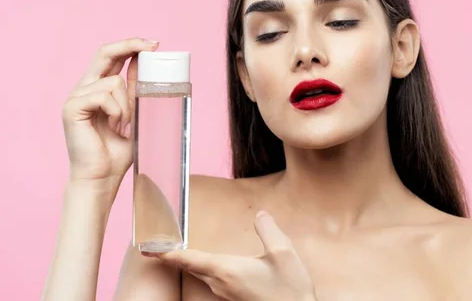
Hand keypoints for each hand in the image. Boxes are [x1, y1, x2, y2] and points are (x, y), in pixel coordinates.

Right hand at [61, 38, 158, 190]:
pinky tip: (114, 127)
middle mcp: (84, 88)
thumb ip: (135, 91)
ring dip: (127, 105)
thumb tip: (144, 63)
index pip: (111, 57)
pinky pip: (104, 95)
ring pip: (114, 82)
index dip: (131, 46)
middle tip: (154, 45)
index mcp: (97, 89)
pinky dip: (116, 111)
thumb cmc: (117, 152)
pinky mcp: (72, 108)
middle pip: (105, 53)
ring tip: (122, 126)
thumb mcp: (133, 114)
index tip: (154, 44)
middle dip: (130, 44)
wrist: (102, 177)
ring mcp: (75, 97)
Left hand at [144, 211, 315, 300]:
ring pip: (202, 275)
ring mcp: (226, 295)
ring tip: (182, 253)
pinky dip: (207, 271)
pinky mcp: (234, 300)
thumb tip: (261, 215)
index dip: (166, 252)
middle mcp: (220, 284)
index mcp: (226, 269)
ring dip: (191, 263)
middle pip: (191, 267)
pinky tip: (213, 265)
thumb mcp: (284, 253)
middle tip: (160, 245)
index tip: (147, 247)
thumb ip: (268, 230)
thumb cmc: (289, 290)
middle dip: (176, 256)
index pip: (188, 259)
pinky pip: (214, 282)